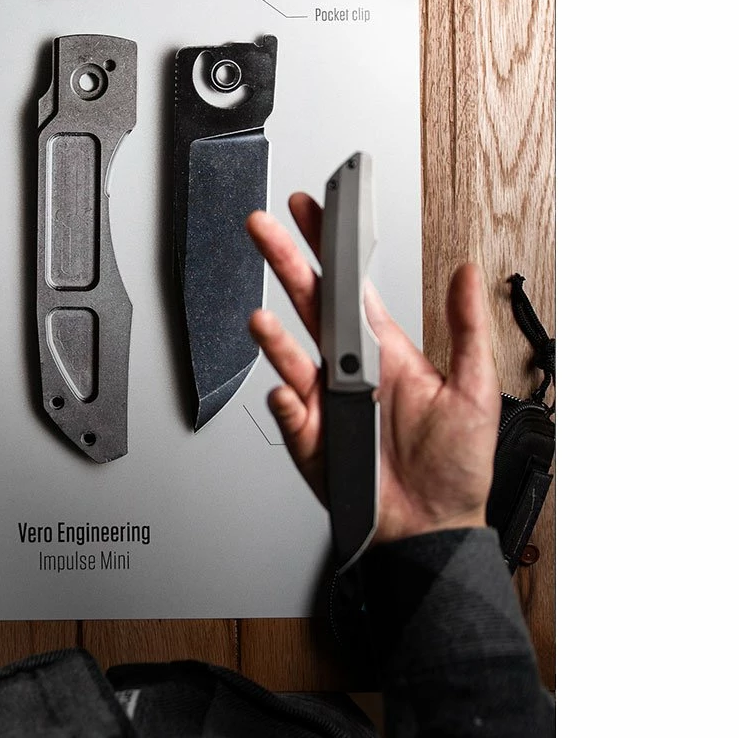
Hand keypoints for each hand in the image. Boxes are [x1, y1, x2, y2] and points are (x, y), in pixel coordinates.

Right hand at [246, 194, 501, 544]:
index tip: (319, 209)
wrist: (435, 528)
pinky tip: (289, 396)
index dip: (332, 246)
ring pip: (292, 359)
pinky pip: (292, 416)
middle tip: (264, 227)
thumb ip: (467, 327)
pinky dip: (287, 405)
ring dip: (274, 338)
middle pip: (310, 306)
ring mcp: (327, 403)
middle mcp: (349, 371)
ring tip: (262, 319)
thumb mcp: (476, 387)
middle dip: (286, 263)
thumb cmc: (454, 468)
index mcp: (385, 350)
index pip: (351, 285)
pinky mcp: (312, 439)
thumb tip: (469, 272)